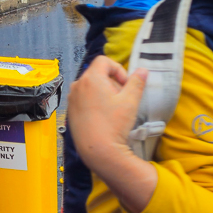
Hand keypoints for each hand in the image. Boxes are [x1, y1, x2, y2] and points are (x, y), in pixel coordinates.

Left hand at [67, 56, 156, 212]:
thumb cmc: (113, 125)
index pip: (104, 61)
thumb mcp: (130, 102)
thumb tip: (142, 70)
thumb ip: (137, 83)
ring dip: (104, 93)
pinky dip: (94, 102)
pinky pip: (84, 98)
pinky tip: (103, 117)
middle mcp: (78, 85)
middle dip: (112, 83)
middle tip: (122, 100)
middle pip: (97, 74)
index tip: (125, 84)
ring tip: (113, 110)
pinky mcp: (70, 110)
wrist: (98, 151)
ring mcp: (72, 98)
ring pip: (91, 87)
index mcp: (91, 78)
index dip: (118, 69)